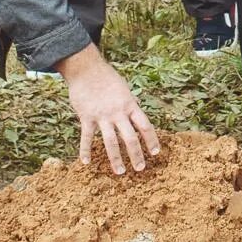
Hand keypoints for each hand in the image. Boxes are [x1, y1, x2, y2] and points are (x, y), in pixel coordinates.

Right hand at [56, 44, 159, 174]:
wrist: (86, 69)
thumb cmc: (107, 77)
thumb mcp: (124, 88)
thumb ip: (129, 104)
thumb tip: (136, 114)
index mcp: (129, 105)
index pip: (145, 125)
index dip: (152, 140)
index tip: (155, 153)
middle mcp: (117, 112)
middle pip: (130, 138)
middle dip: (136, 155)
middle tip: (140, 168)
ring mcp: (102, 115)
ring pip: (110, 142)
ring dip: (116, 158)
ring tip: (120, 172)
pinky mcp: (86, 117)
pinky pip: (86, 137)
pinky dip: (85, 150)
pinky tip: (86, 162)